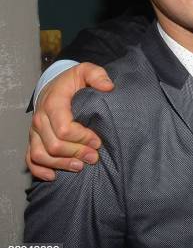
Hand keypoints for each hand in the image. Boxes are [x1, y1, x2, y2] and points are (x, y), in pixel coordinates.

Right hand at [26, 62, 113, 180]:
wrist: (54, 85)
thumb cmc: (72, 81)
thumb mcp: (86, 71)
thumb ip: (97, 75)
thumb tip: (108, 87)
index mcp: (54, 103)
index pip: (64, 128)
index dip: (82, 138)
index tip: (98, 141)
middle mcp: (40, 119)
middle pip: (54, 145)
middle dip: (76, 153)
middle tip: (94, 157)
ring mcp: (35, 131)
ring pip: (41, 155)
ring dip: (61, 164)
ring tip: (80, 167)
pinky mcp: (34, 139)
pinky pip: (30, 159)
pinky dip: (40, 170)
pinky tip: (54, 176)